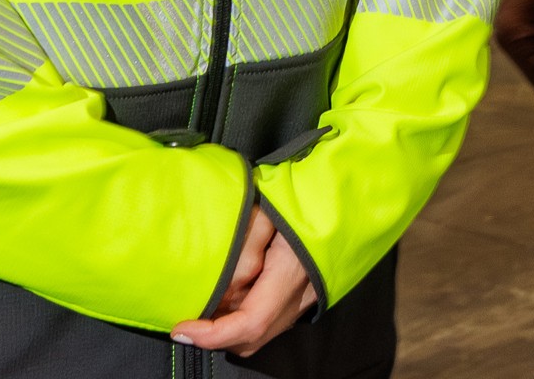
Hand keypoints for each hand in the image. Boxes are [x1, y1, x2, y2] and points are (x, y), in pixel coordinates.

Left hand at [175, 200, 317, 356]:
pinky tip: (228, 296)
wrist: (351, 194)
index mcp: (293, 273)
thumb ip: (243, 245)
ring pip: (257, 334)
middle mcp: (300, 297)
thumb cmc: (308, 195)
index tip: (182, 329)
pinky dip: (241, 317)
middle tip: (189, 316)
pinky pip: (267, 320)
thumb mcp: (270, 210)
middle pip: (251, 338)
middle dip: (215, 334)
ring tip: (205, 303)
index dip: (213, 334)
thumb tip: (223, 284)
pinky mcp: (302, 297)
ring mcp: (304, 300)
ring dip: (227, 326)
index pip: (251, 323)